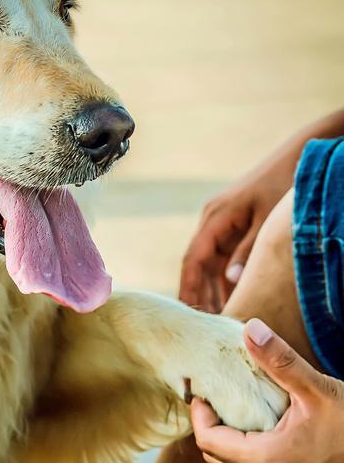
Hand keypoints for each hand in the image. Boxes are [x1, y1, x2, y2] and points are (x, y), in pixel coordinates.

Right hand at [179, 109, 343, 312]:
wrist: (296, 157)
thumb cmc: (281, 186)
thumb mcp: (265, 222)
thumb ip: (247, 251)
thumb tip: (231, 283)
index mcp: (214, 218)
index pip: (193, 259)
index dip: (189, 287)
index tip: (188, 314)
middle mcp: (212, 222)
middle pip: (198, 265)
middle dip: (199, 293)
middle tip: (204, 327)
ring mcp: (222, 225)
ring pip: (210, 264)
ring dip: (212, 288)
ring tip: (218, 319)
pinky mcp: (234, 227)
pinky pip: (224, 257)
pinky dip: (225, 277)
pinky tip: (232, 298)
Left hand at [192, 318, 343, 462]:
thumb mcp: (315, 387)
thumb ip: (281, 361)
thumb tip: (249, 329)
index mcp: (268, 457)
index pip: (209, 442)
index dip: (199, 413)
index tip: (203, 387)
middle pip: (214, 454)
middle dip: (207, 423)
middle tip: (212, 392)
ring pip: (230, 460)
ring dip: (223, 434)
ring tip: (227, 403)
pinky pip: (248, 460)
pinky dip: (239, 441)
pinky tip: (248, 416)